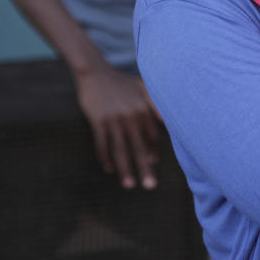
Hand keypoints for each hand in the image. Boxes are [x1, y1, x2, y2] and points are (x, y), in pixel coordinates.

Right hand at [74, 61, 161, 189]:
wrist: (95, 72)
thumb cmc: (120, 82)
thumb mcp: (142, 87)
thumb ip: (154, 104)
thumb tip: (165, 126)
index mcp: (143, 108)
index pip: (151, 136)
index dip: (152, 151)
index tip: (153, 163)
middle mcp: (130, 115)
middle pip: (138, 146)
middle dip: (145, 168)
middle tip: (150, 186)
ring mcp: (113, 119)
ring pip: (120, 150)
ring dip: (125, 169)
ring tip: (129, 185)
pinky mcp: (97, 121)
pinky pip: (102, 144)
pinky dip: (105, 158)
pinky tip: (109, 169)